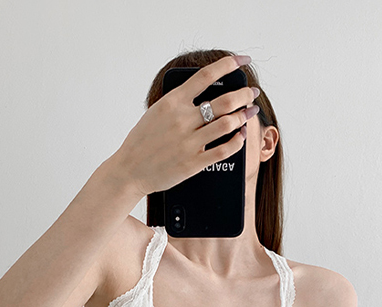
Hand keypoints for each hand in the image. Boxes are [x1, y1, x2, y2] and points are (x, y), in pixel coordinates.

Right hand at [112, 54, 257, 196]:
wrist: (129, 171)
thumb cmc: (142, 141)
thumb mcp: (156, 112)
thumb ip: (179, 101)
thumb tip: (206, 92)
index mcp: (172, 102)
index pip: (206, 75)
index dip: (229, 65)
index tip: (242, 60)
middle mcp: (182, 120)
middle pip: (224, 100)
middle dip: (244, 94)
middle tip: (252, 93)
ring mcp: (189, 142)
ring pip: (228, 124)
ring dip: (244, 116)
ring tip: (250, 112)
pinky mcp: (193, 163)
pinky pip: (224, 150)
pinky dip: (237, 141)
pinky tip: (241, 135)